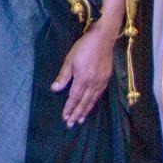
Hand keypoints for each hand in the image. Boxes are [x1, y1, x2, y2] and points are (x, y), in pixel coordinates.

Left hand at [51, 1, 121, 125]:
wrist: (104, 38)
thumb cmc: (84, 46)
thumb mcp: (70, 59)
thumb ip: (64, 76)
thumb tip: (55, 89)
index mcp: (82, 79)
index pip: (74, 98)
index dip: (69, 108)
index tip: (65, 118)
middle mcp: (93, 83)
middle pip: (84, 102)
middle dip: (77, 114)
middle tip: (71, 124)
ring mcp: (101, 81)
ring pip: (92, 100)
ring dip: (86, 111)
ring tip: (81, 120)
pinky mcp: (107, 78)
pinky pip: (99, 95)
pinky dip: (94, 102)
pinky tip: (91, 105)